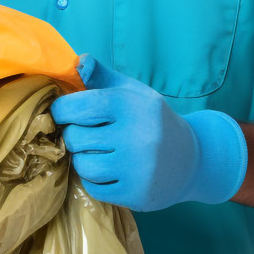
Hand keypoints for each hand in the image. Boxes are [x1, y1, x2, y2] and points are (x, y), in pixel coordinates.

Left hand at [48, 53, 247, 210]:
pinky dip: (95, 181)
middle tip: (87, 135)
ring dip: (83, 160)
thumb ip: (103, 77)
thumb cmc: (152, 120)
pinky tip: (110, 171)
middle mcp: (136, 136)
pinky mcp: (136, 193)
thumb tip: (78, 61)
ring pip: (82, 165)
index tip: (63, 113)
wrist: (190, 158)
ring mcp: (137, 167)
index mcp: (131, 105)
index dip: (62, 110)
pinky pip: (94, 188)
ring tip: (97, 153)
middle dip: (74, 136)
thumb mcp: (132, 92)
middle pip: (75, 138)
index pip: (79, 106)